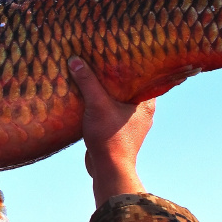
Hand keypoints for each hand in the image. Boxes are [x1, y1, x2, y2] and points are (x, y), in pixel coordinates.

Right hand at [68, 57, 154, 204]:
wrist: (108, 170)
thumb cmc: (110, 137)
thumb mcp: (97, 105)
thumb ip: (87, 82)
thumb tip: (75, 60)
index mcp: (146, 103)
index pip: (144, 75)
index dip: (133, 63)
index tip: (122, 50)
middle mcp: (142, 112)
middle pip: (129, 87)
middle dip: (116, 76)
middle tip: (103, 59)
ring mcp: (130, 123)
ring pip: (118, 100)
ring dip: (107, 91)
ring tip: (93, 75)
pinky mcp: (118, 132)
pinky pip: (110, 112)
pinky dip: (101, 105)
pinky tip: (88, 97)